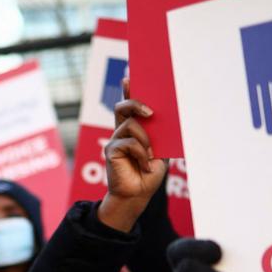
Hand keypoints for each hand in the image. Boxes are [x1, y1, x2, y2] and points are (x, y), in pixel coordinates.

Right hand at [98, 78, 166, 232]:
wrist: (138, 195)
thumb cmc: (149, 174)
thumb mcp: (160, 151)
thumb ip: (158, 135)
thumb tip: (159, 117)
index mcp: (133, 129)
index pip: (129, 105)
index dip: (128, 90)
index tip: (129, 76)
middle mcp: (121, 132)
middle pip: (123, 107)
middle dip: (135, 103)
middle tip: (150, 112)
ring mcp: (115, 140)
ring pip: (130, 124)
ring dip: (145, 139)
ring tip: (150, 155)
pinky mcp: (111, 150)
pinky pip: (129, 142)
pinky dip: (141, 153)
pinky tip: (144, 165)